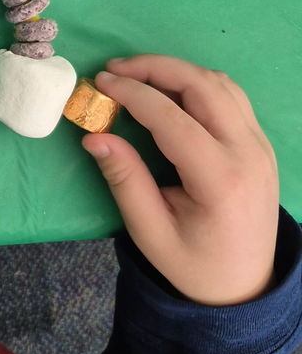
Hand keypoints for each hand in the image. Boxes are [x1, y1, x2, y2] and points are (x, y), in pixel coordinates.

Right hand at [82, 55, 278, 305]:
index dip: (134, 94)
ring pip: (221, 84)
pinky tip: (166, 91)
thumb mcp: (149, 230)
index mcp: (221, 180)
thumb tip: (94, 136)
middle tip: (114, 69)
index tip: (99, 82)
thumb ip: (124, 180)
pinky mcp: (259, 143)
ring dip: (176, 71)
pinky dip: (195, 82)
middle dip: (155, 67)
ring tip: (135, 75)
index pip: (173, 119)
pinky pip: (230, 96)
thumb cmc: (192, 263)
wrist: (244, 286)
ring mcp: (260, 145)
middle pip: (204, 86)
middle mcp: (248, 154)